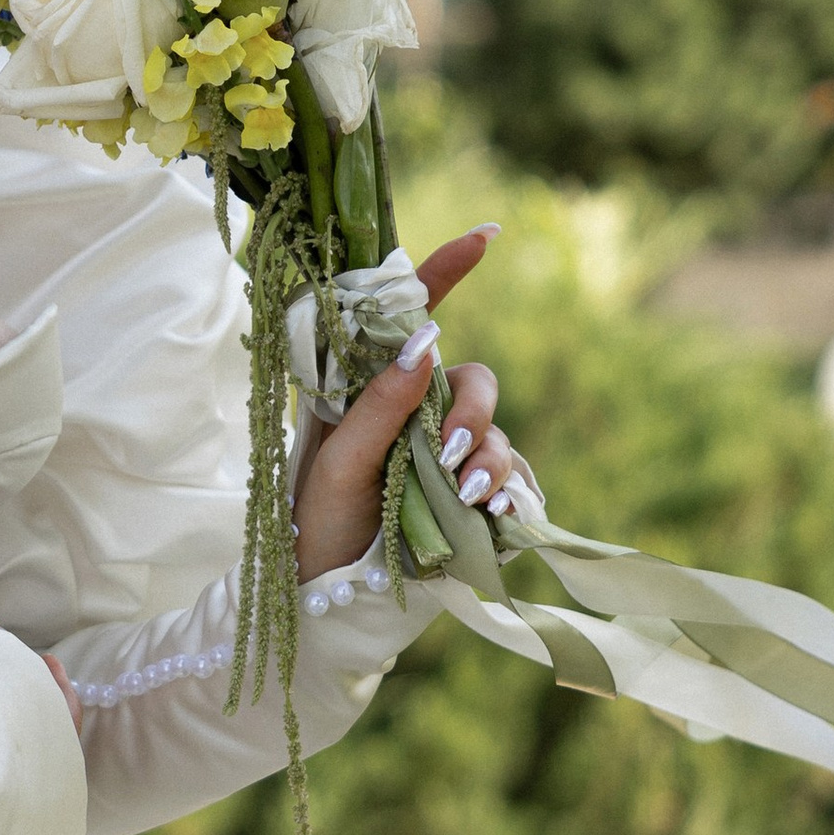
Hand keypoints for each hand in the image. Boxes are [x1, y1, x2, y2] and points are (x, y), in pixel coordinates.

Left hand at [291, 223, 537, 579]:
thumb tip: (427, 340)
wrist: (332, 598)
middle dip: (471, 412)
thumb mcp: (339, 462)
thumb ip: (381, 405)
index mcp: (377, 390)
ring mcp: (452, 457)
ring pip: (498, 433)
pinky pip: (515, 478)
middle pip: (475, 381)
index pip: (416, 319)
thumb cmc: (318, 523)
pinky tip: (493, 512)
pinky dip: (511, 491)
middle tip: (450, 453)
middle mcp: (420, 415)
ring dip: (489, 461)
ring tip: (467, 499)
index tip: (486, 236)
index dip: (449, 271)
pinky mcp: (477, 499)